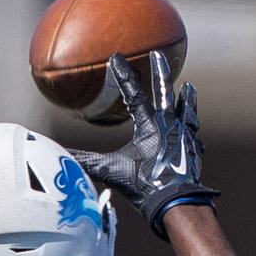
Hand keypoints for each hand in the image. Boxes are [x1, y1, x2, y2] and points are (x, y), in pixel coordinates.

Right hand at [78, 49, 212, 238]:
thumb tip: (60, 156)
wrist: (177, 202)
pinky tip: (192, 134)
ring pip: (187, 110)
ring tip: (189, 87)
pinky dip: (191, 133)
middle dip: (160, 71)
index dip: (123, 75)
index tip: (116, 57)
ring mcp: (186, 137)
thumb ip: (86, 161)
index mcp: (151, 124)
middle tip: (159, 54)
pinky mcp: (195, 153)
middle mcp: (171, 124)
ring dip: (187, 98)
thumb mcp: (111, 171)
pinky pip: (193, 137)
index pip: (133, 94)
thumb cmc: (145, 185)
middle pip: (166, 91)